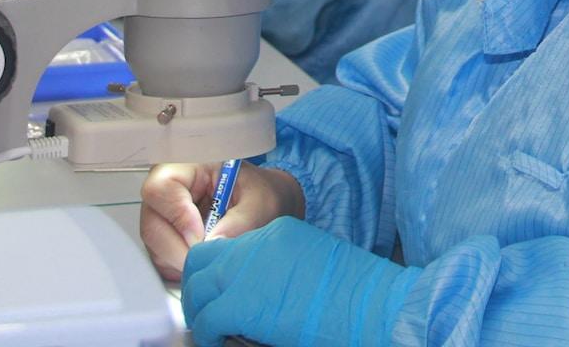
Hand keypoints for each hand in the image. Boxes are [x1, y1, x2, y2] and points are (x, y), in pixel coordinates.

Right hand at [139, 162, 299, 282]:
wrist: (261, 203)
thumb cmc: (259, 193)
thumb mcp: (262, 201)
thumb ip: (242, 220)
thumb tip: (215, 243)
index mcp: (188, 165)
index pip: (161, 188)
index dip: (178, 217)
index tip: (202, 236)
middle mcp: (167, 189)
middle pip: (151, 223)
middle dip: (178, 249)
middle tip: (206, 259)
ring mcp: (162, 214)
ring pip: (154, 245)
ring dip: (179, 260)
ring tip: (210, 257)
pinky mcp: (165, 237)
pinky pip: (160, 258)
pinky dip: (179, 266)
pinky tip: (203, 259)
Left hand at [183, 217, 416, 346]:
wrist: (371, 304)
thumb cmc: (354, 292)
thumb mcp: (314, 261)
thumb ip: (281, 266)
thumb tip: (260, 289)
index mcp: (277, 232)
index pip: (228, 246)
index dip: (219, 272)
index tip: (220, 291)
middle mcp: (256, 245)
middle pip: (203, 260)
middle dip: (198, 285)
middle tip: (204, 309)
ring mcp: (246, 273)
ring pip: (197, 289)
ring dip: (200, 310)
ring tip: (210, 328)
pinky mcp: (242, 305)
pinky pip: (207, 320)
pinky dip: (208, 333)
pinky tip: (219, 340)